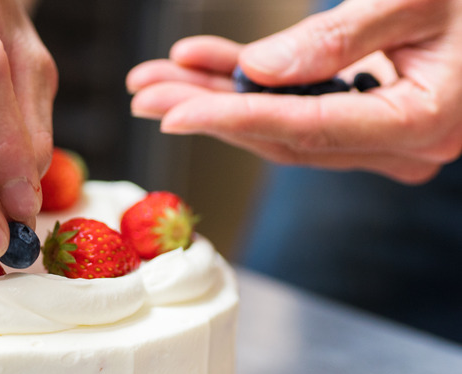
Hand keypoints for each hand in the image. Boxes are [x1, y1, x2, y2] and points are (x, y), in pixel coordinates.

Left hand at [127, 0, 461, 183]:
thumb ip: (338, 38)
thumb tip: (259, 70)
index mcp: (419, 122)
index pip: (304, 129)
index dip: (231, 120)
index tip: (172, 115)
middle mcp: (396, 144)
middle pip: (279, 134)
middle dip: (205, 111)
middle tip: (146, 93)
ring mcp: (379, 137)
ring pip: (279, 125)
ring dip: (215, 99)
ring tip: (159, 79)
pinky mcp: (365, 120)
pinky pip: (296, 108)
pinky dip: (249, 85)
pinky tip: (204, 64)